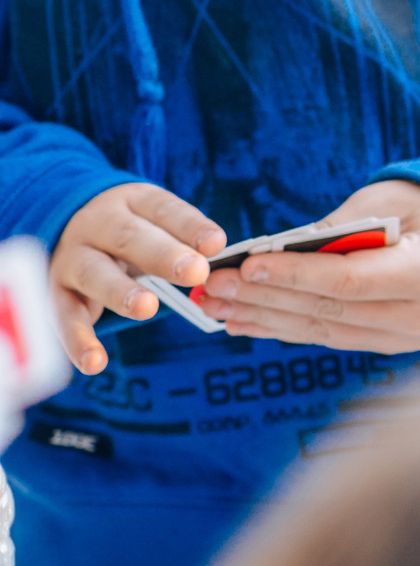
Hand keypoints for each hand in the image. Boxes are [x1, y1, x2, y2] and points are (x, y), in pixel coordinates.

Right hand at [49, 184, 226, 375]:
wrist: (64, 222)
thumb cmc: (132, 228)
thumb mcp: (156, 220)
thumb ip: (185, 236)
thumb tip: (216, 251)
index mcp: (131, 202)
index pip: (163, 209)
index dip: (190, 226)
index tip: (217, 244)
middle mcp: (96, 225)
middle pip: (128, 238)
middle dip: (163, 256)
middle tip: (196, 273)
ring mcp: (73, 258)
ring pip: (94, 273)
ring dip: (120, 292)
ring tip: (146, 308)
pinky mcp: (56, 291)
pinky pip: (64, 316)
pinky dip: (78, 341)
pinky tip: (95, 363)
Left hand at [198, 181, 419, 352]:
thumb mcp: (388, 201)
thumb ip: (337, 228)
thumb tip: (274, 251)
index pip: (348, 280)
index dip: (294, 275)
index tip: (246, 265)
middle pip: (328, 310)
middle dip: (265, 297)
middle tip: (214, 286)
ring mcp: (406, 338)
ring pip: (322, 331)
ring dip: (264, 319)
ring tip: (216, 307)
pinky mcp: (389, 346)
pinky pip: (328, 338)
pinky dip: (284, 329)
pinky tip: (244, 322)